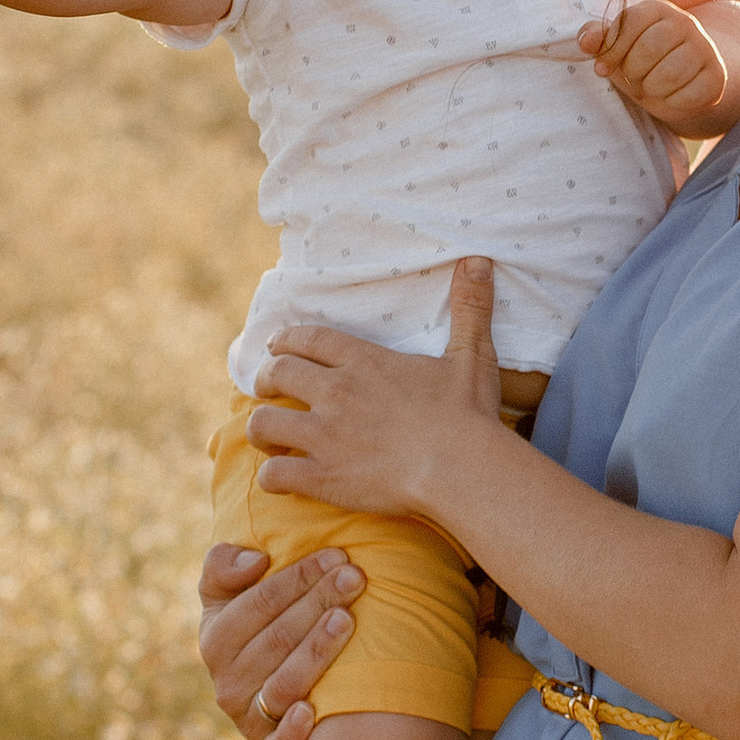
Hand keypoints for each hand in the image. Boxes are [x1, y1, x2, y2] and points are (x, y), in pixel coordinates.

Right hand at [197, 539, 365, 739]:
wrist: (267, 684)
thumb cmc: (257, 626)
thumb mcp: (228, 593)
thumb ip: (224, 565)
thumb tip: (256, 561)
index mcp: (216, 640)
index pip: (257, 603)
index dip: (297, 577)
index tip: (337, 555)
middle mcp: (227, 682)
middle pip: (277, 639)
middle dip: (318, 602)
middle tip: (356, 577)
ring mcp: (249, 718)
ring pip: (283, 686)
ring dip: (315, 652)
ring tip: (348, 619)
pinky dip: (293, 732)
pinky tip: (312, 711)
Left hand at [254, 259, 504, 513]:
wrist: (461, 469)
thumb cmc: (467, 415)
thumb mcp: (471, 355)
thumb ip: (469, 309)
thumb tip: (478, 261)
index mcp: (364, 361)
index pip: (308, 339)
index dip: (285, 341)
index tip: (276, 347)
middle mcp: (336, 392)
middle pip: (277, 374)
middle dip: (265, 379)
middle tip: (267, 389)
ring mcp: (325, 436)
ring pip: (263, 424)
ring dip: (260, 429)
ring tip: (269, 438)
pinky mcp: (324, 477)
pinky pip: (275, 474)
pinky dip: (271, 477)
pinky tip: (280, 478)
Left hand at [579, 0, 737, 135]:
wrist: (685, 83)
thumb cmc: (645, 63)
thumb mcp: (619, 50)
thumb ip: (600, 40)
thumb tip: (585, 42)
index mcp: (656, 10)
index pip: (628, 24)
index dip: (611, 50)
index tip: (603, 67)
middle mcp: (685, 23)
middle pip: (648, 49)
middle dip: (633, 71)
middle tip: (635, 77)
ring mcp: (704, 49)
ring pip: (669, 74)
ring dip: (652, 88)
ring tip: (652, 86)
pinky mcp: (716, 77)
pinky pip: (689, 96)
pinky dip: (674, 102)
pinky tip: (672, 96)